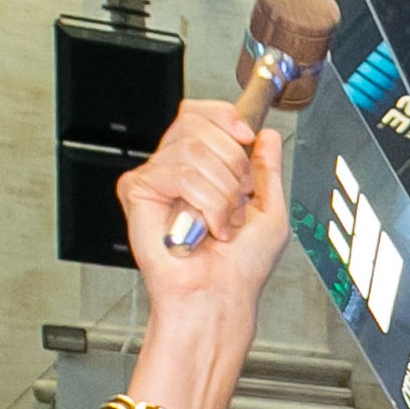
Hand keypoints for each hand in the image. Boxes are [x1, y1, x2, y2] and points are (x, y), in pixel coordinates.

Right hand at [117, 102, 287, 323]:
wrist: (221, 294)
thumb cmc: (241, 267)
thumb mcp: (272, 210)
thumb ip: (268, 169)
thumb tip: (265, 134)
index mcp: (204, 166)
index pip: (202, 114)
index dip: (225, 117)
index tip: (247, 137)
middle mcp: (178, 167)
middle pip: (199, 124)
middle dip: (233, 164)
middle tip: (237, 201)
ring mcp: (157, 177)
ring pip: (194, 150)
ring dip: (223, 193)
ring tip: (222, 223)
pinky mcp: (138, 190)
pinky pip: (179, 174)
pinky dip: (206, 203)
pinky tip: (206, 227)